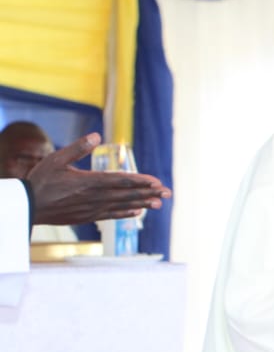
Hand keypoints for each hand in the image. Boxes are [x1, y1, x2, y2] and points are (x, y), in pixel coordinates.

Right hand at [27, 133, 170, 225]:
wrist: (28, 207)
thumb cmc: (41, 180)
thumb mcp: (56, 159)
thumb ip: (78, 148)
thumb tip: (97, 135)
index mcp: (89, 181)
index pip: (121, 180)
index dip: (140, 181)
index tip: (157, 182)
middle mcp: (94, 196)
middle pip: (127, 194)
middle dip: (149, 193)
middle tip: (168, 193)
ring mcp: (92, 208)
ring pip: (122, 205)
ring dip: (142, 203)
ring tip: (159, 203)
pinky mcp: (88, 217)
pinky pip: (111, 215)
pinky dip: (126, 213)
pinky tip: (138, 211)